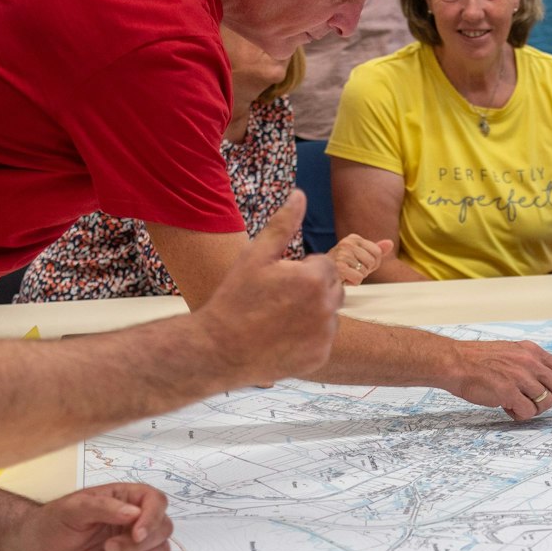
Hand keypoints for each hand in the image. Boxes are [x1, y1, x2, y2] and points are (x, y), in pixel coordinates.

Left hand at [8, 483, 172, 550]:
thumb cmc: (54, 522)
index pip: (157, 501)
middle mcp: (137, 520)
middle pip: (165, 529)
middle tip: (108, 547)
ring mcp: (136, 545)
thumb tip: (134, 514)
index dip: (153, 517)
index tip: (137, 534)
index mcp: (127, 499)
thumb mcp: (74, 508)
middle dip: (140, 544)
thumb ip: (103, 507)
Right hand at [194, 191, 344, 386]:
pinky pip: (323, 339)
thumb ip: (283, 224)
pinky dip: (308, 338)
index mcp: (315, 278)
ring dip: (312, 313)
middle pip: (332, 288)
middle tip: (277, 300)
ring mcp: (325, 334)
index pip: (326, 264)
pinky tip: (281, 338)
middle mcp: (327, 307)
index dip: (300, 271)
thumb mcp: (255, 255)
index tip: (277, 282)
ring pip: (329, 315)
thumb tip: (300, 194)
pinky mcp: (321, 356)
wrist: (218, 349)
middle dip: (311, 290)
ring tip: (277, 320)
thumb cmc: (235, 299)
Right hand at [328, 233, 392, 285]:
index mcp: (353, 238)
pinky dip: (353, 282)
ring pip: (365, 271)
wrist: (322, 275)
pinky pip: (359, 278)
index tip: (359, 264)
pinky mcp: (339, 267)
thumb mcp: (361, 256)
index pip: (377, 252)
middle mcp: (347, 243)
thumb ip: (376, 250)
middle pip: (372, 261)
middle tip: (352, 270)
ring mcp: (342, 254)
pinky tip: (344, 278)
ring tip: (347, 273)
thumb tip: (390, 243)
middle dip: (365, 270)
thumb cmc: (343, 266)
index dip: (372, 263)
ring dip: (358, 277)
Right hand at [440, 340, 551, 420]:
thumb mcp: (509, 351)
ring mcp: (520, 377)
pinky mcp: (509, 392)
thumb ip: (527, 363)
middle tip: (535, 406)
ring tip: (513, 405)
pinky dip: (520, 415)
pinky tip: (507, 409)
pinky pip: (528, 412)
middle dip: (551, 401)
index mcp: (530, 351)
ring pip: (544, 402)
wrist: (454, 362)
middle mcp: (528, 362)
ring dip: (532, 409)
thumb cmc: (476, 360)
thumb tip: (542, 382)